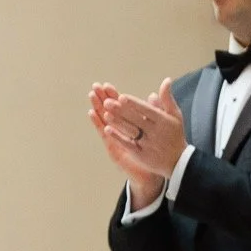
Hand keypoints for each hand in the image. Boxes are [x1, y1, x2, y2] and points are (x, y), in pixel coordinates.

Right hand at [88, 81, 163, 198]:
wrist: (158, 166)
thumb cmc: (157, 147)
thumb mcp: (158, 126)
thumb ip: (155, 110)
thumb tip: (153, 94)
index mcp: (130, 123)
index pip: (119, 106)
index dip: (113, 95)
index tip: (106, 84)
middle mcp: (120, 130)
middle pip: (108, 110)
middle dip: (102, 98)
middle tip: (95, 86)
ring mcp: (116, 138)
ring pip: (104, 119)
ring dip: (97, 106)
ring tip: (92, 95)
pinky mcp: (114, 146)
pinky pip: (105, 133)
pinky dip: (98, 123)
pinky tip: (92, 113)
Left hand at [100, 77, 186, 179]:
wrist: (178, 161)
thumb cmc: (174, 135)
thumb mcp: (175, 116)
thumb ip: (167, 99)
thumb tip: (166, 81)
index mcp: (164, 121)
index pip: (147, 110)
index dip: (134, 104)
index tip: (121, 96)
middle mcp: (156, 132)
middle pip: (137, 120)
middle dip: (121, 111)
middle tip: (107, 102)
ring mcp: (148, 144)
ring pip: (131, 131)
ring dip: (118, 122)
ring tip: (105, 113)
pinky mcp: (141, 154)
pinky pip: (128, 144)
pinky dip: (118, 137)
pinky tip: (106, 129)